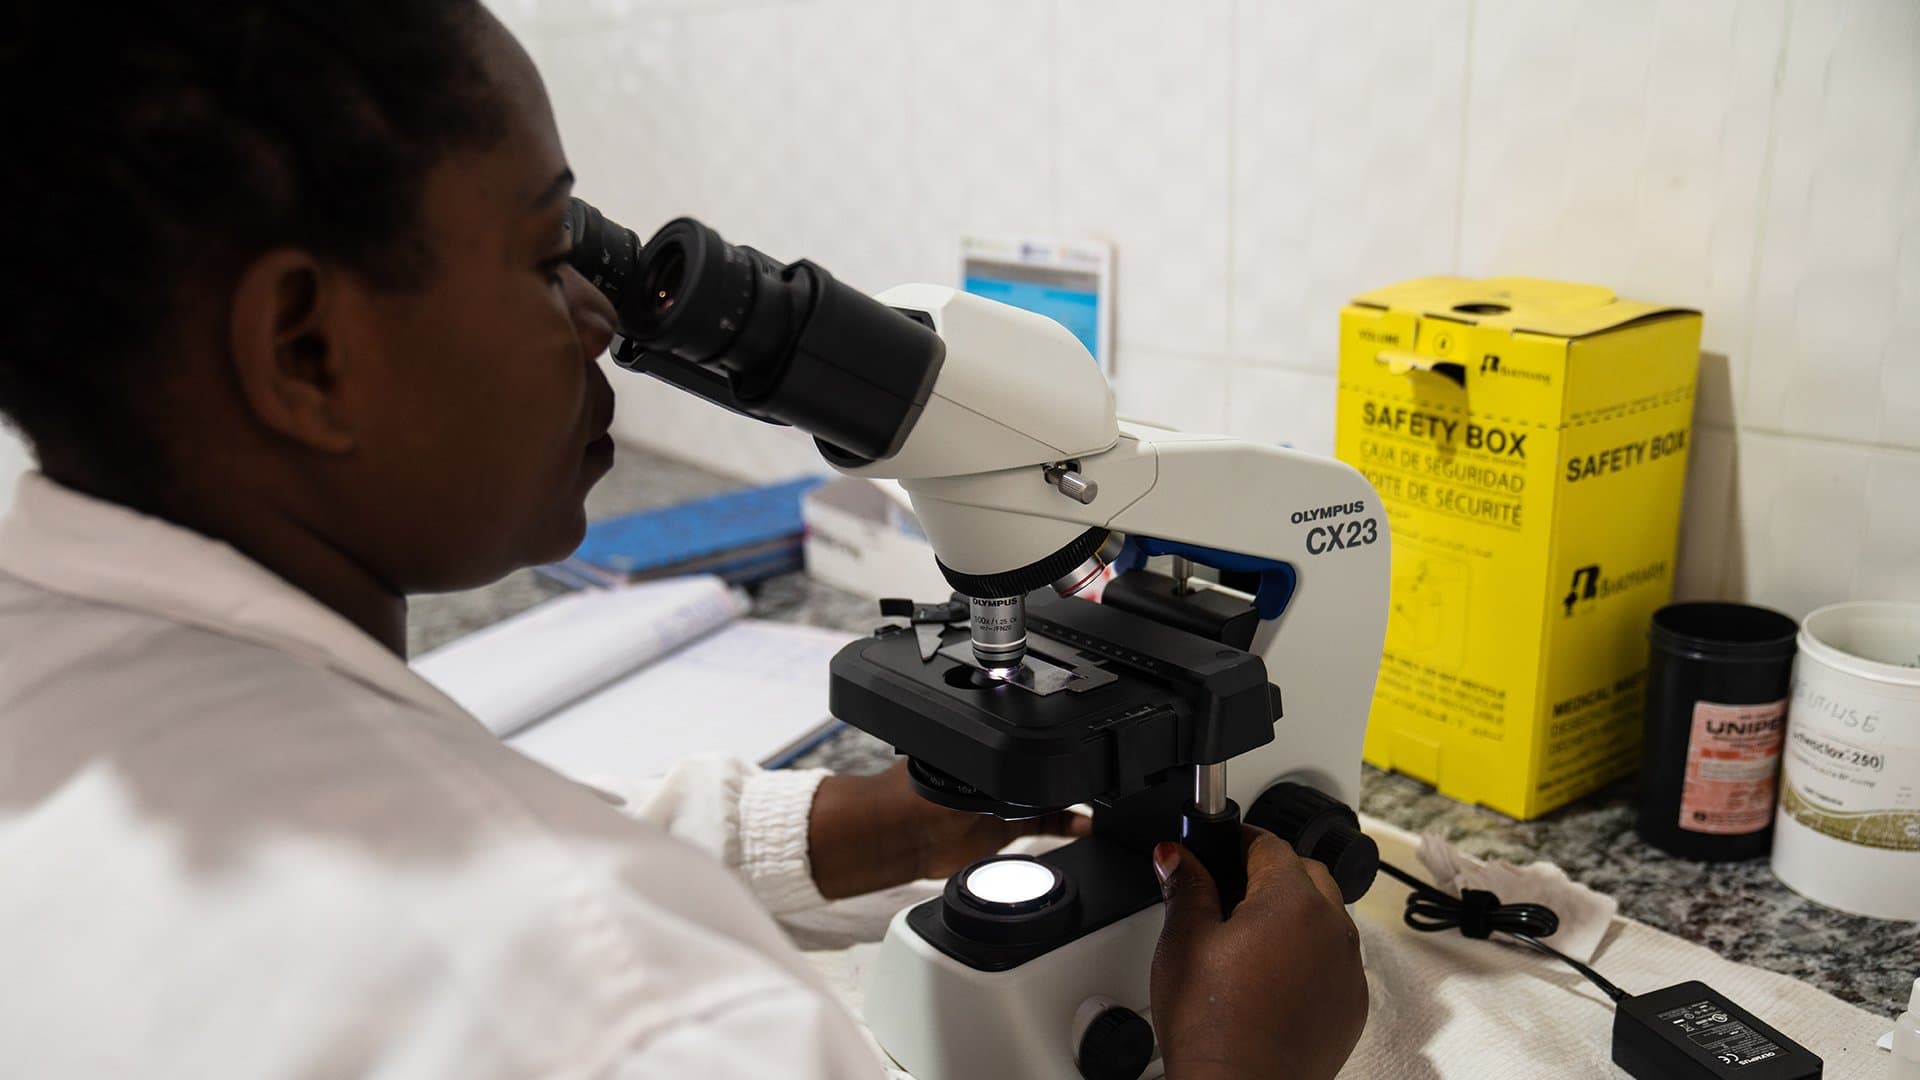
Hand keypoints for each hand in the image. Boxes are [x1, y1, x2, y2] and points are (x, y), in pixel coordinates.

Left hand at [807, 761, 1091, 898]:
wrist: (902, 836)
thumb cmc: (916, 792)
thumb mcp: (962, 764)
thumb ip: (996, 761)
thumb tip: (1020, 753)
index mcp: (988, 749)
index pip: (1029, 741)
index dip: (1056, 742)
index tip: (1083, 740)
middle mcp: (999, 773)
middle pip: (1046, 769)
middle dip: (1070, 770)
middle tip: (1099, 770)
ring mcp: (1006, 802)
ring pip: (1052, 797)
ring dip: (1075, 798)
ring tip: (1103, 795)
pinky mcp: (1008, 830)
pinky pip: (1047, 825)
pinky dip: (1069, 825)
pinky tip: (1088, 824)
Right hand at [1151, 826, 1366, 1079]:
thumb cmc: (1213, 1027)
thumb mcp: (1184, 943)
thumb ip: (1185, 887)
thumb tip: (1176, 856)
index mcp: (1292, 902)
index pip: (1270, 845)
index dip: (1239, 841)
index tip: (1222, 847)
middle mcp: (1332, 929)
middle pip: (1308, 874)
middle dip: (1271, 873)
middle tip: (1231, 891)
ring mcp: (1348, 969)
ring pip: (1327, 917)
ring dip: (1296, 913)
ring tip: (1252, 938)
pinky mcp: (1352, 1004)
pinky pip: (1336, 960)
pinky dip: (1311, 956)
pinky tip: (1273, 977)